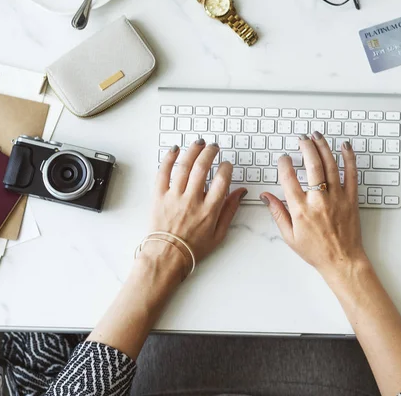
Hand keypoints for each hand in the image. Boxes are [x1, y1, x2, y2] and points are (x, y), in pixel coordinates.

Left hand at [142, 140, 245, 277]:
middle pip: (202, 167)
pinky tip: (175, 150)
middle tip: (214, 147)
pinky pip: (163, 173)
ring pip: (184, 166)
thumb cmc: (193, 248)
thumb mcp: (219, 234)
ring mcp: (174, 197)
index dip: (226, 168)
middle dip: (210, 152)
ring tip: (199, 143)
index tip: (227, 164)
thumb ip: (230, 210)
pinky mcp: (159, 196)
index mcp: (209, 210)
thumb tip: (241, 192)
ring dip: (193, 151)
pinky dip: (168, 159)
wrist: (166, 257)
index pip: (221, 180)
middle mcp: (192, 200)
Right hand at [261, 133, 367, 282]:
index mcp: (301, 210)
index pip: (289, 178)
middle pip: (312, 165)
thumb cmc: (316, 251)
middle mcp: (319, 200)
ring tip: (317, 136)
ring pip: (330, 165)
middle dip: (305, 147)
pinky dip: (349, 158)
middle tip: (301, 139)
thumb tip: (266, 197)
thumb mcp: (290, 236)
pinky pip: (351, 174)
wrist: (343, 261)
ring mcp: (337, 198)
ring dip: (323, 147)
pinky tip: (345, 146)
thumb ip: (278, 213)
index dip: (284, 164)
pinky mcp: (351, 199)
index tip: (283, 158)